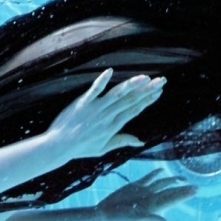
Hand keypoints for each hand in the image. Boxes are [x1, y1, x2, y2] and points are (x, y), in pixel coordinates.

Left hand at [46, 68, 164, 161]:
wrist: (59, 146)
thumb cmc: (80, 148)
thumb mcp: (103, 149)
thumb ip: (122, 141)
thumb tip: (140, 141)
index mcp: (113, 126)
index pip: (135, 110)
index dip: (148, 100)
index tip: (159, 91)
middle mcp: (107, 116)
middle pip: (130, 100)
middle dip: (147, 90)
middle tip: (161, 80)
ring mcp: (95, 109)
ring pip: (117, 95)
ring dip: (131, 85)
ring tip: (145, 77)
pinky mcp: (83, 103)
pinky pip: (94, 90)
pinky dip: (102, 81)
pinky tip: (110, 71)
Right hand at [96, 169, 196, 220]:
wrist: (105, 215)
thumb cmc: (120, 220)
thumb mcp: (135, 220)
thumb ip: (151, 220)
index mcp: (154, 206)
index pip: (173, 198)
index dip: (185, 194)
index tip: (196, 190)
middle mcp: (151, 199)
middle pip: (171, 191)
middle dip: (183, 189)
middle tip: (196, 186)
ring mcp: (143, 192)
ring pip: (161, 184)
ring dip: (172, 181)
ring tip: (183, 178)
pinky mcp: (134, 187)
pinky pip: (148, 178)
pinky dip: (154, 174)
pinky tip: (160, 170)